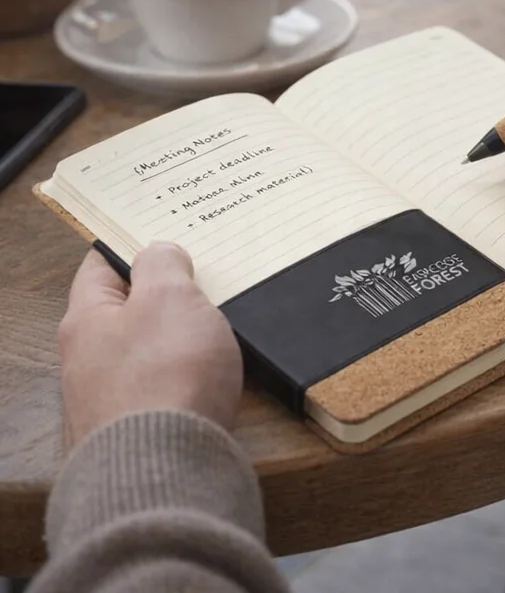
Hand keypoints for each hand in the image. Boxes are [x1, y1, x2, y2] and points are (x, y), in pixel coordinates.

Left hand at [58, 243, 242, 447]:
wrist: (166, 470)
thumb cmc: (166, 372)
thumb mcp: (171, 297)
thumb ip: (164, 265)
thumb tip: (157, 255)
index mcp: (86, 320)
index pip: (101, 265)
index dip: (134, 244)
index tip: (168, 231)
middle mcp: (88, 360)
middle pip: (128, 310)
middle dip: (164, 292)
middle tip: (205, 273)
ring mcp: (112, 400)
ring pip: (150, 349)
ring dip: (180, 335)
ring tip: (220, 320)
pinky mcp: (141, 431)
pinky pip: (167, 386)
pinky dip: (189, 373)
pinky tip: (215, 371)